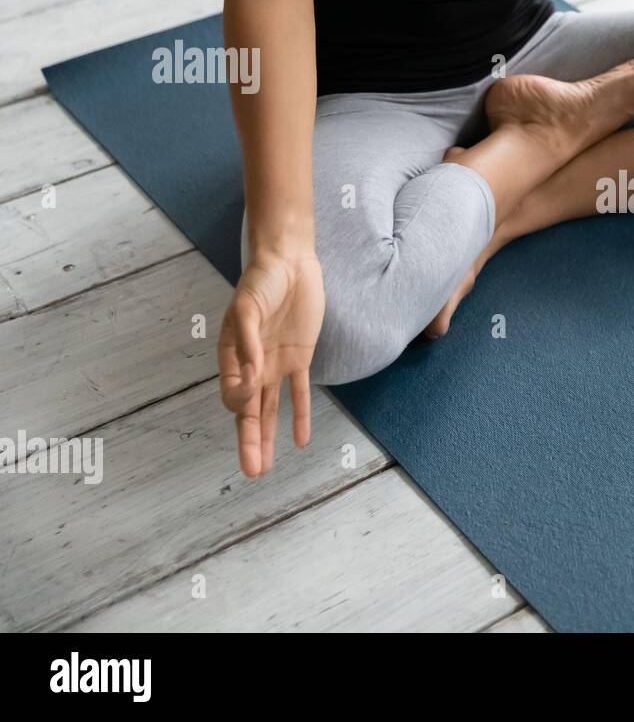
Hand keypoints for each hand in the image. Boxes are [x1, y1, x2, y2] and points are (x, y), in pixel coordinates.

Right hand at [218, 247, 324, 477]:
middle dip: (250, 442)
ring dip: (268, 438)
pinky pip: (299, 393)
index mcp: (231, 354)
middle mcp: (251, 366)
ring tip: (263, 468)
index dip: (240, 400)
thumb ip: (248, 341)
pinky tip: (299, 441)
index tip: (249, 391)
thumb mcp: (249, 307)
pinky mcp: (299, 359)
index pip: (233, 392)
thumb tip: (250, 375)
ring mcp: (275, 365)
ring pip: (271, 410)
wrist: (289, 263)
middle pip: (249, 412)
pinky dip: (299, 416)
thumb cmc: (261, 281)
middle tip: (251, 472)